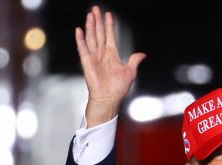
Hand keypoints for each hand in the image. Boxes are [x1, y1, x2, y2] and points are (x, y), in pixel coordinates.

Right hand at [76, 6, 145, 126]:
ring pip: (91, 37)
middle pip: (99, 33)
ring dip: (90, 26)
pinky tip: (79, 30)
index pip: (109, 35)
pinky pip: (83, 49)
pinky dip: (80, 39)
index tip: (108, 14)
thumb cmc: (118, 88)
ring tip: (90, 15)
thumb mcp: (130, 72)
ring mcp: (94, 57)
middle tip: (96, 9)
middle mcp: (102, 54)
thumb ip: (134, 61)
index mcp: (112, 54)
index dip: (109, 25)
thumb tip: (142, 54)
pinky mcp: (87, 62)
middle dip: (97, 21)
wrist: (109, 98)